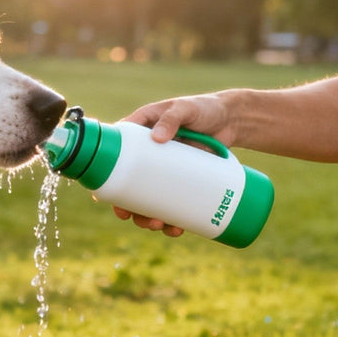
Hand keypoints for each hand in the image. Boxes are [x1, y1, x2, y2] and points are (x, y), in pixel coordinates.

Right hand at [111, 93, 237, 236]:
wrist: (232, 120)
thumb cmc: (204, 108)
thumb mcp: (185, 108)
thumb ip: (172, 118)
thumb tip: (156, 138)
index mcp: (139, 135)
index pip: (115, 158)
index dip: (107, 180)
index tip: (105, 198)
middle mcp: (148, 156)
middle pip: (129, 187)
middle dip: (128, 208)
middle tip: (134, 217)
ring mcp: (166, 171)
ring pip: (149, 200)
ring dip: (148, 218)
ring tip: (160, 225)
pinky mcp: (184, 181)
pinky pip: (173, 204)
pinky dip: (172, 220)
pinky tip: (175, 229)